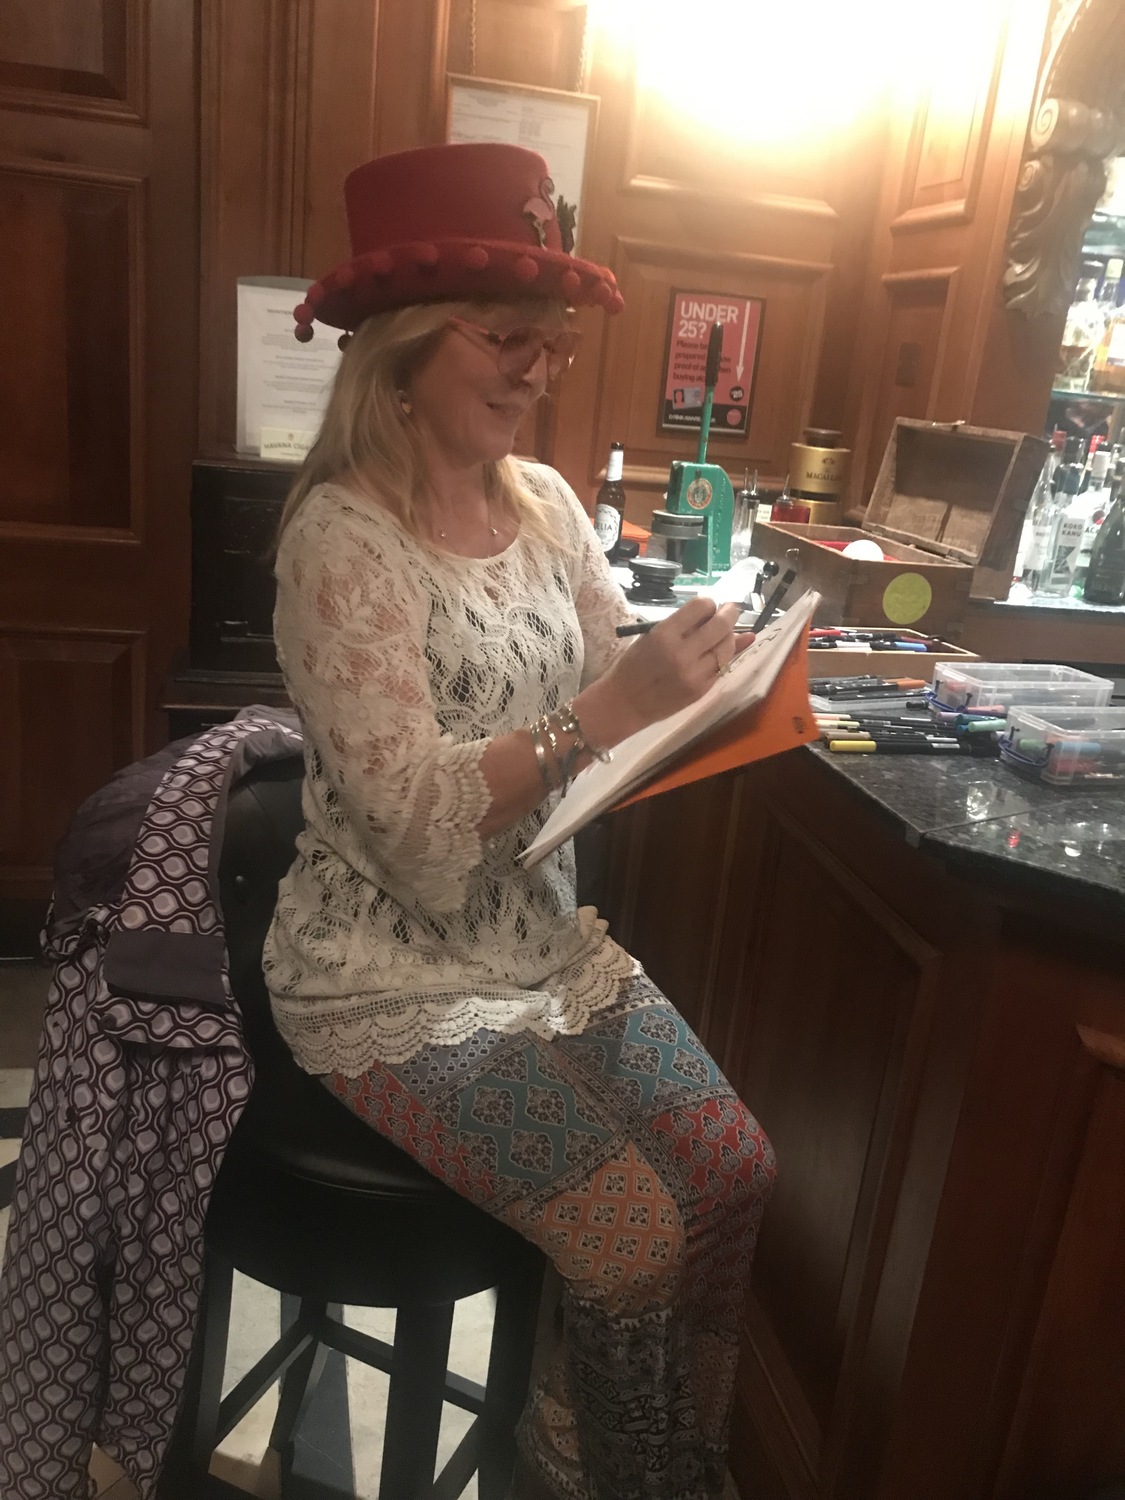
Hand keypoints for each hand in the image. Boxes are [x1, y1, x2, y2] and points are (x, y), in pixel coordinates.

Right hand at [579, 599, 754, 745]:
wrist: (625, 703)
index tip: (709, 606)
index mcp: (664, 635)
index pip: (700, 607)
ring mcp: (694, 674)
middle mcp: (682, 653)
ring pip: (727, 647)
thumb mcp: (650, 637)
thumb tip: (714, 611)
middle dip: (730, 613)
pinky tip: (722, 650)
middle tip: (730, 610)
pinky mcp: (702, 690)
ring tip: (724, 632)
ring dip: (730, 636)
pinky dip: (724, 656)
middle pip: (720, 626)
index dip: (709, 603)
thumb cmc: (633, 666)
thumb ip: (682, 625)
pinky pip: (722, 667)